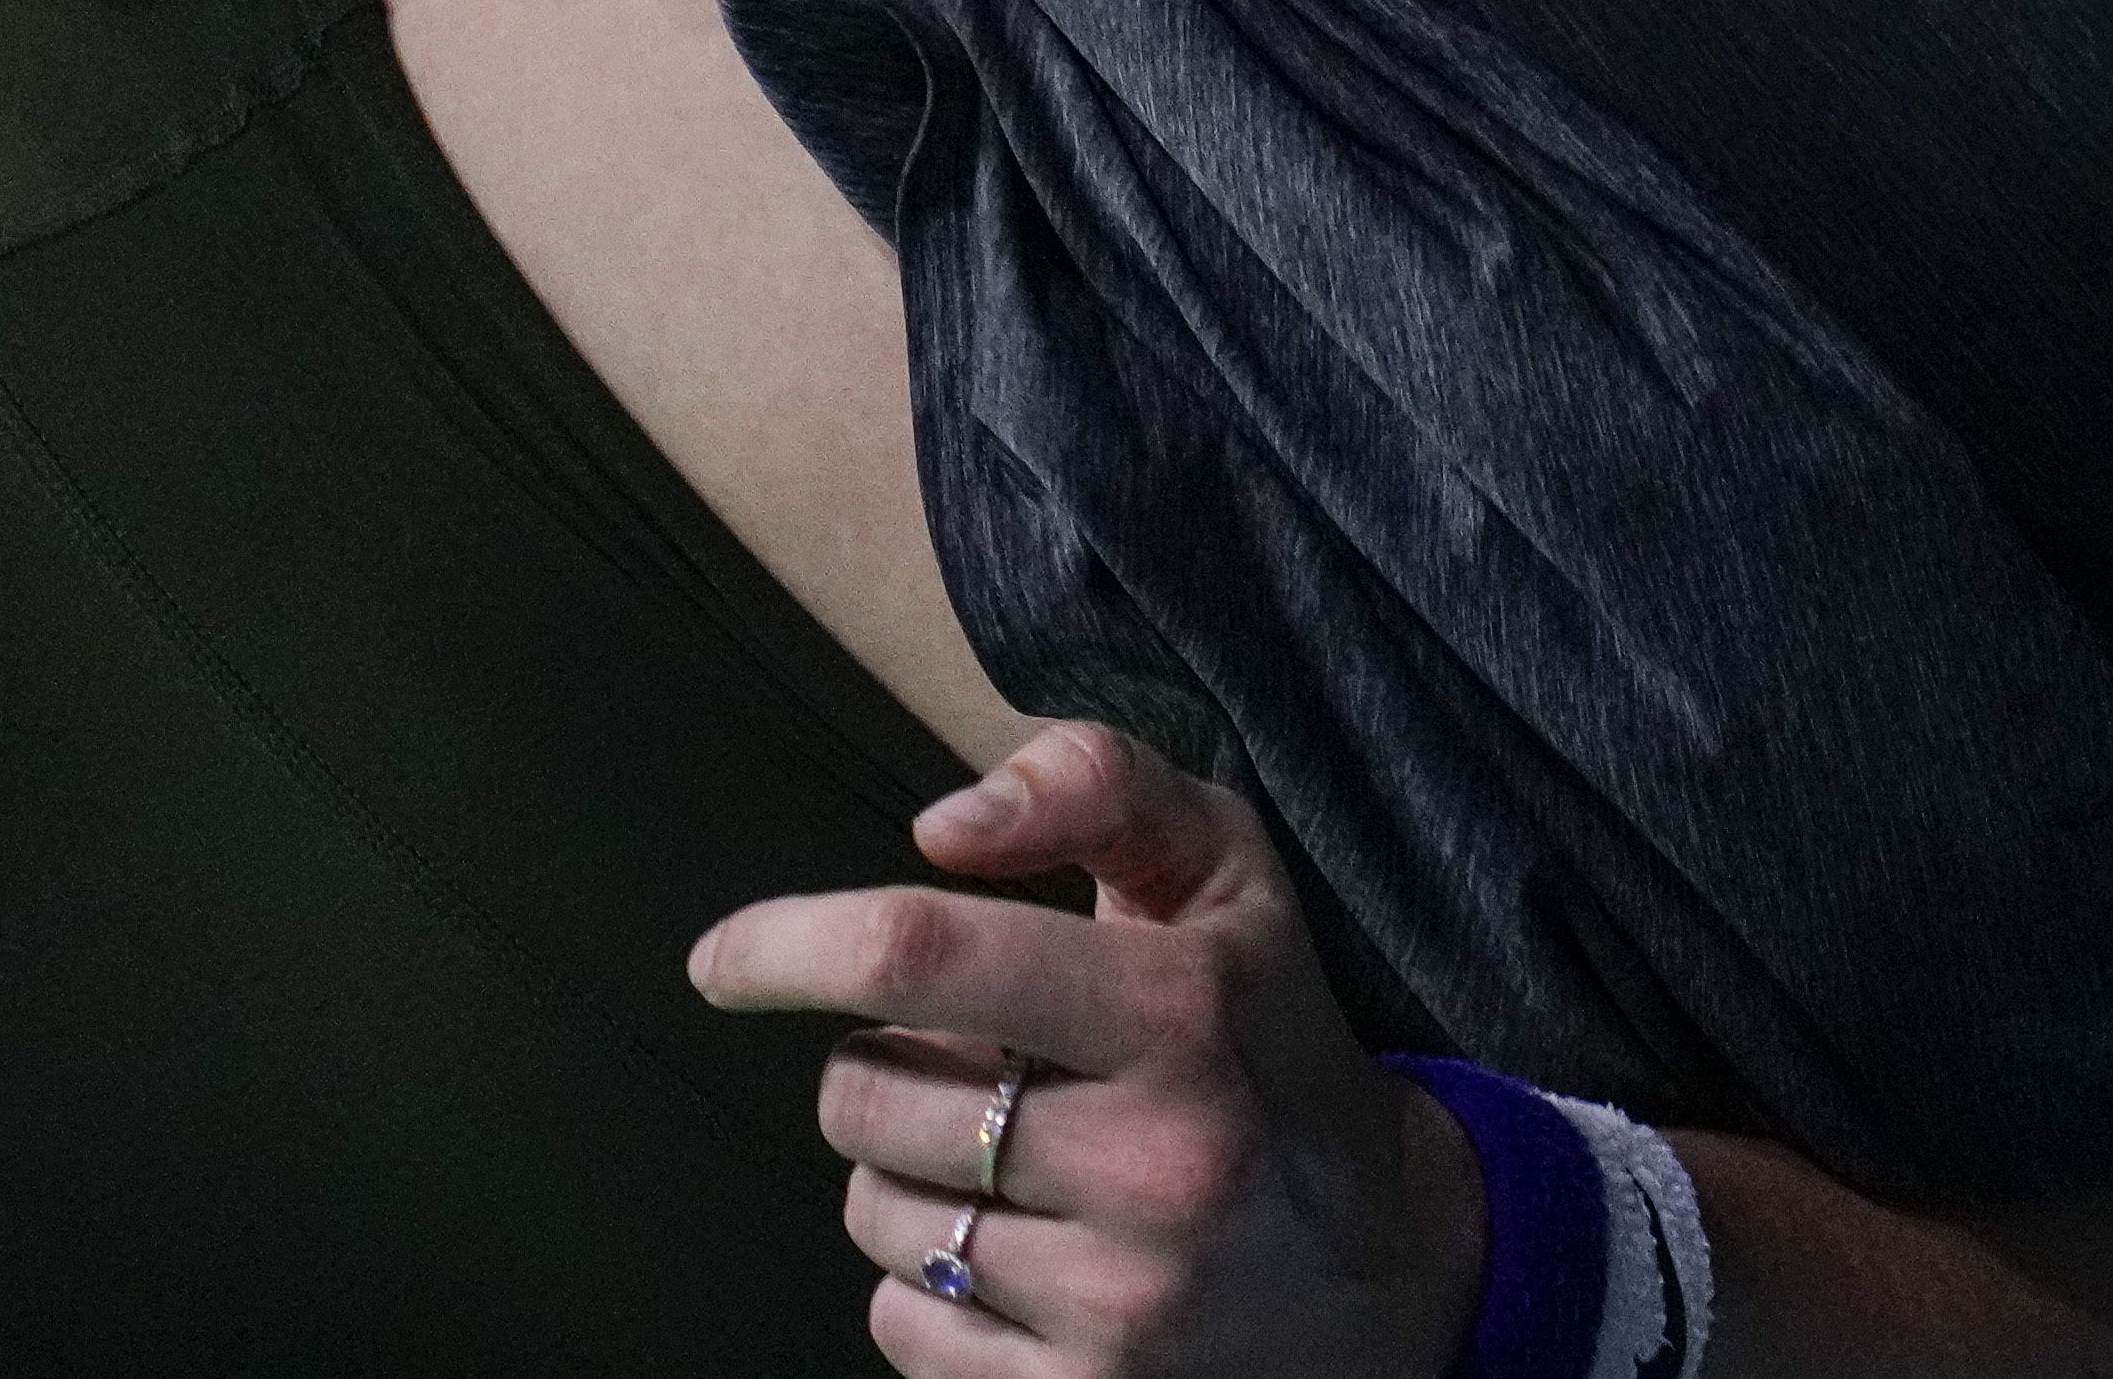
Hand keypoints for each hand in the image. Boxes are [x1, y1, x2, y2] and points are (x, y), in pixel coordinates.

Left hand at [695, 720, 1492, 1375]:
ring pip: (873, 1215)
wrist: (1389, 1263)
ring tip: (1012, 1157)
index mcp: (1175, 1013)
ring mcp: (1118, 1300)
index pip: (925, 956)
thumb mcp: (1223, 873)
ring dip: (907, 1174)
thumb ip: (1095, 787)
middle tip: (980, 1064)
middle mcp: (1150, 1161)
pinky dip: (928, 1284)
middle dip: (886, 1067)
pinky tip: (1020, 1250)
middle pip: (865, 1097)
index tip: (723, 959)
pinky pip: (900, 1325)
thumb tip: (939, 828)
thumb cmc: (1267, 1037)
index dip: (791, 944)